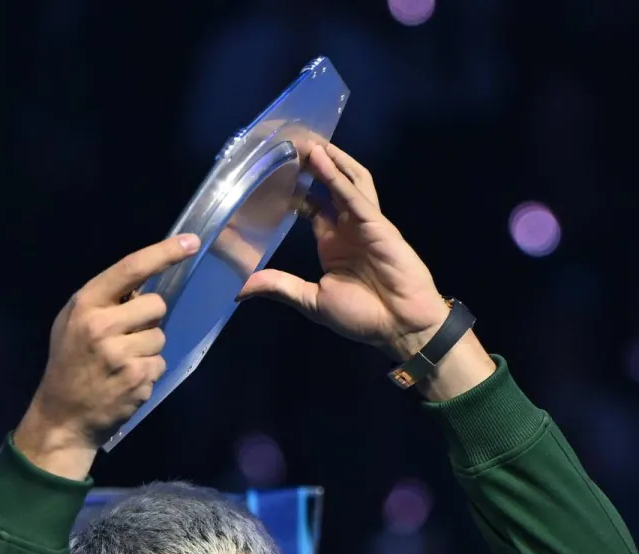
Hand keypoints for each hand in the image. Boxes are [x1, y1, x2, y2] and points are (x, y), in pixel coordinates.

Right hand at [15, 234, 197, 477]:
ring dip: (149, 349)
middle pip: (157, 305)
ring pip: (161, 336)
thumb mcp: (72, 323)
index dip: (164, 253)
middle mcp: (102, 325)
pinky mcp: (138, 377)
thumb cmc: (70, 364)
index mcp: (85, 305)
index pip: (130, 269)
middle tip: (126, 337)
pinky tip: (126, 380)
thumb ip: (104, 302)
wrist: (63, 416)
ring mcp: (121, 353)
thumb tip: (144, 283)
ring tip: (122, 362)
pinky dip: (149, 371)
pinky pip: (160, 363)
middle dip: (149, 319)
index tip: (191, 242)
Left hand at [238, 144, 450, 359]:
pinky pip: (355, 196)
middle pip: (328, 184)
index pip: (309, 205)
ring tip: (306, 140)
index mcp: (331, 242)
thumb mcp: (312, 301)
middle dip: (310, 164)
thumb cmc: (363, 316)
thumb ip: (279, 287)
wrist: (400, 327)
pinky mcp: (377, 224)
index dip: (293, 188)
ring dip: (328, 160)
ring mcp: (364, 222)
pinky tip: (321, 160)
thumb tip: (238, 289)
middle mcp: (346, 227)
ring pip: (346, 180)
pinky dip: (338, 177)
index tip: (270, 173)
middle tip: (287, 144)